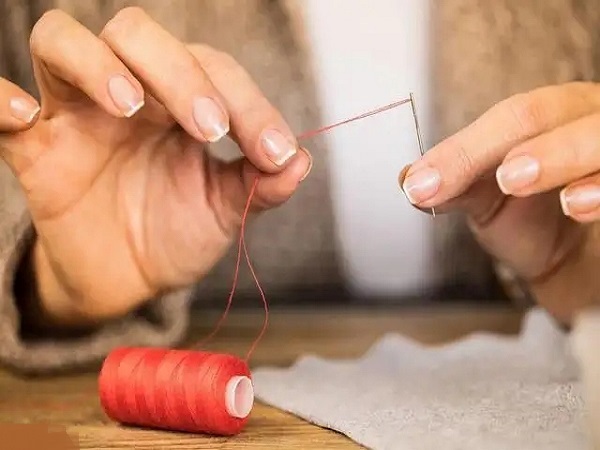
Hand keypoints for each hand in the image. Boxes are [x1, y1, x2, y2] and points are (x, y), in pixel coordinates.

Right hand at [0, 8, 310, 327]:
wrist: (128, 278)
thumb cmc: (175, 232)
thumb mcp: (225, 209)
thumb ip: (261, 184)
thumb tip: (302, 160)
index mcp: (180, 102)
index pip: (212, 69)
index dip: (249, 103)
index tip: (275, 152)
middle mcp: (128, 95)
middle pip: (135, 33)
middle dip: (177, 71)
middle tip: (209, 127)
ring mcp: (75, 115)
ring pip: (62, 40)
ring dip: (97, 64)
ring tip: (131, 106)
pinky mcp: (34, 149)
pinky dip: (0, 100)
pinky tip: (26, 117)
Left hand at [400, 82, 599, 324]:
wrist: (566, 249)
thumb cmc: (525, 211)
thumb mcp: (482, 198)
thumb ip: (453, 185)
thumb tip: (409, 180)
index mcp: (545, 113)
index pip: (510, 119)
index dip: (468, 150)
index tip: (428, 186)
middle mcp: (584, 117)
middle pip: (558, 115)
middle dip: (535, 148)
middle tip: (507, 179)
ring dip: (575, 160)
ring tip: (566, 201)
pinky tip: (583, 207)